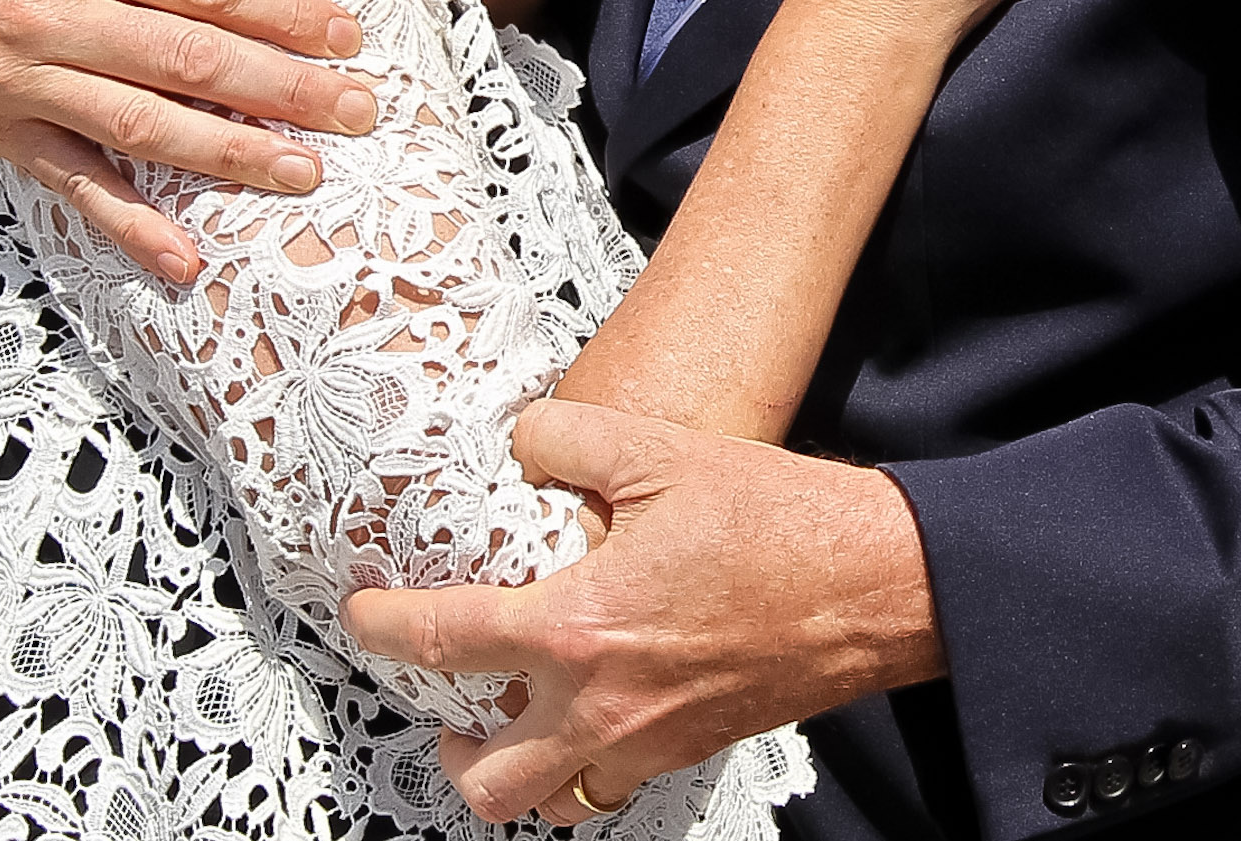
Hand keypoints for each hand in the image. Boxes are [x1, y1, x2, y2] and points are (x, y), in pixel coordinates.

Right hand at [0, 0, 376, 280]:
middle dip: (281, 88)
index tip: (342, 31)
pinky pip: (75, 185)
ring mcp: (27, 81)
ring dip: (229, 155)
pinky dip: (130, 226)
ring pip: (142, 125)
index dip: (276, 10)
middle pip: (185, 60)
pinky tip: (184, 259)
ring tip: (305, 173)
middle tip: (359, 109)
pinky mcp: (5, 132)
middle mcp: (53, 15)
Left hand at [343, 401, 943, 824]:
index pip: (445, 642)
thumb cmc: (778, 520)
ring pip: (550, 804)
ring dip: (513, 770)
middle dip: (444, 743)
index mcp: (577, 629)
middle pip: (484, 778)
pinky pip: (611, 787)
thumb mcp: (659, 447)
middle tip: (438, 695)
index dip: (384, 627)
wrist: (879, 585)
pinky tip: (587, 710)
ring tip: (506, 720)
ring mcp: (649, 740)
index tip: (361, 611)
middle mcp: (601, 707)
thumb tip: (521, 446)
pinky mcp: (691, 747)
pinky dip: (582, 766)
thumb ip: (567, 437)